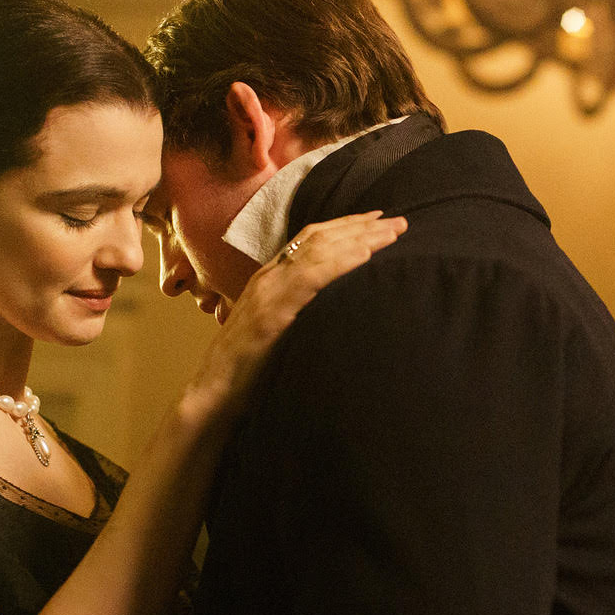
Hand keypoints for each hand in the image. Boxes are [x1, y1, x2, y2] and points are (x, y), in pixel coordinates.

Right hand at [181, 211, 406, 418]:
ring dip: (359, 239)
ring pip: (318, 251)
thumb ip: (300, 309)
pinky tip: (365, 255)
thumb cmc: (249, 368)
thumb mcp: (279, 329)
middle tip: (400, 221)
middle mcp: (270, 277)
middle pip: (320, 238)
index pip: (312, 240)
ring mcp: (268, 292)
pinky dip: (339, 263)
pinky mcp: (270, 313)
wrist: (214, 393)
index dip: (347, 227)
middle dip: (362, 227)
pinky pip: (310, 279)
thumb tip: (334, 305)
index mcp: (272, 278)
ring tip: (391, 233)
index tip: (379, 221)